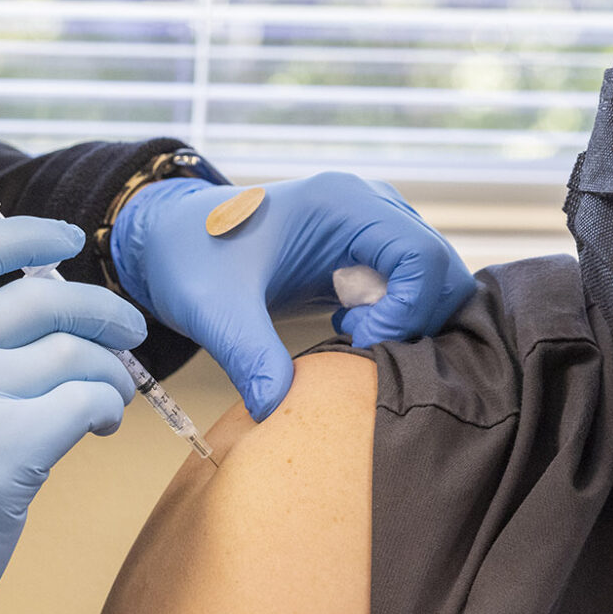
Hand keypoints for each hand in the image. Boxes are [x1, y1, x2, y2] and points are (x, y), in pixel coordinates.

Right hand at [0, 215, 144, 613]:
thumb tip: (64, 311)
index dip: (27, 236)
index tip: (72, 241)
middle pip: (41, 300)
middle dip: (102, 313)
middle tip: (129, 335)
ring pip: (74, 354)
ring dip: (109, 374)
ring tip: (107, 402)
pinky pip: (84, 402)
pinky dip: (106, 407)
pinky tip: (99, 426)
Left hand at [110, 171, 474, 420]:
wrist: (169, 240)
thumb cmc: (189, 259)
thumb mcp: (213, 309)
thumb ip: (249, 355)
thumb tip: (276, 410)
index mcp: (342, 202)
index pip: (423, 257)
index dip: (406, 311)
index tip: (358, 340)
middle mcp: (368, 204)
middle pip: (443, 267)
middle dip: (414, 318)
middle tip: (358, 344)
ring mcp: (372, 224)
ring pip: (435, 278)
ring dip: (406, 318)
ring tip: (350, 335)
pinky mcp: (366, 248)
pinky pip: (412, 285)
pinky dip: (395, 314)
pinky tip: (347, 327)